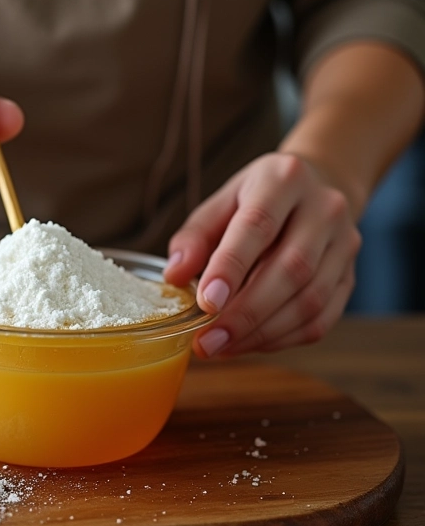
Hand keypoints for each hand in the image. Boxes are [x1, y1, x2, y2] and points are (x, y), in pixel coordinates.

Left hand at [163, 153, 361, 355]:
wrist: (318, 186)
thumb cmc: (256, 198)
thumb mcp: (220, 202)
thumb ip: (195, 237)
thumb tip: (174, 277)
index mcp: (283, 179)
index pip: (258, 225)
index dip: (231, 267)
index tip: (205, 302)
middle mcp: (324, 208)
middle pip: (291, 269)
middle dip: (245, 312)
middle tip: (208, 340)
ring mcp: (345, 243)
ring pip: (310, 299)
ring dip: (262, 332)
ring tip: (221, 346)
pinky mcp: (351, 276)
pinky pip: (322, 318)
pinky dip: (282, 338)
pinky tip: (248, 343)